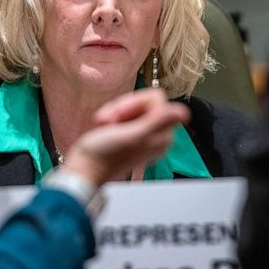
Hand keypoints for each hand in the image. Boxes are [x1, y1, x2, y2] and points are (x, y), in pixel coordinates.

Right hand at [61, 88, 189, 186]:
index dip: (135, 103)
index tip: (121, 116)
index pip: (156, 98)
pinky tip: (103, 127)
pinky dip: (111, 116)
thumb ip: (158, 122)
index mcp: (163, 135)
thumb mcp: (132, 136)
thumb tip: (184, 112)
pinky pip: (124, 113)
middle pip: (144, 101)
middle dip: (123, 108)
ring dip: (114, 111)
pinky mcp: (130, 133)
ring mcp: (143, 134)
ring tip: (104, 125)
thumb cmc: (104, 155)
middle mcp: (157, 134)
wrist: (84, 169)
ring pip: (132, 106)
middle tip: (109, 121)